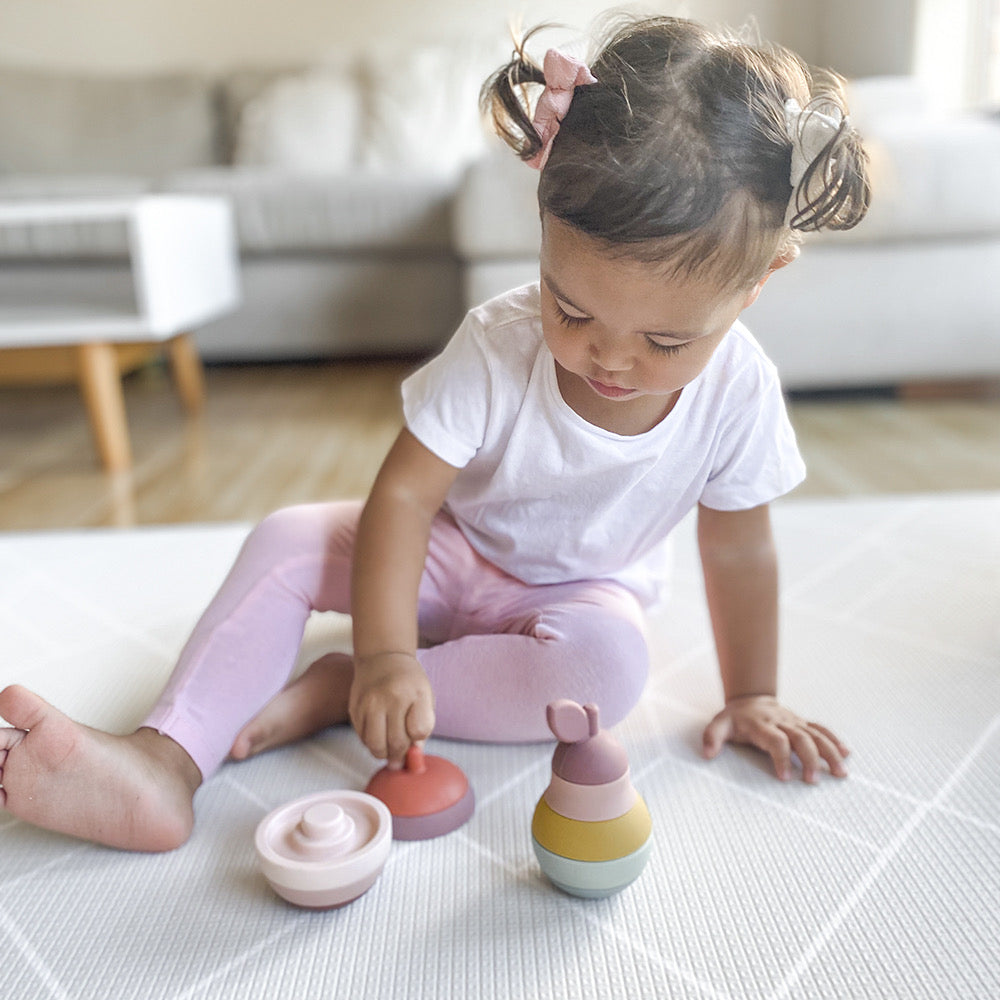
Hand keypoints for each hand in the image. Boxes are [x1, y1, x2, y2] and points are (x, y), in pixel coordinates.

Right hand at [348, 652, 434, 768]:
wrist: (382, 658)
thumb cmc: (408, 681)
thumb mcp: (425, 696)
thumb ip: (423, 725)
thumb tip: (413, 755)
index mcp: (414, 693)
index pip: (419, 731)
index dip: (418, 740)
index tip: (415, 738)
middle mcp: (390, 697)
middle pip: (395, 743)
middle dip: (399, 755)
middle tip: (400, 757)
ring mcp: (369, 703)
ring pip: (374, 745)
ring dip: (383, 752)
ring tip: (388, 747)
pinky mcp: (354, 707)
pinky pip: (362, 737)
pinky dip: (370, 742)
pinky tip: (377, 732)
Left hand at [701, 695, 848, 782]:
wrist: (750, 699)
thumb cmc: (735, 718)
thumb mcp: (719, 725)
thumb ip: (712, 737)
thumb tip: (708, 753)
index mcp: (762, 725)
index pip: (776, 741)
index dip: (781, 758)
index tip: (785, 778)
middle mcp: (782, 722)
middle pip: (801, 739)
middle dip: (809, 759)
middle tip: (813, 781)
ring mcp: (795, 722)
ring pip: (817, 735)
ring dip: (830, 753)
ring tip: (840, 773)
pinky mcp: (803, 723)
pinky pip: (821, 729)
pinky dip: (834, 740)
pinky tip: (846, 753)